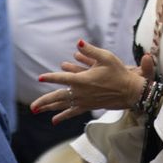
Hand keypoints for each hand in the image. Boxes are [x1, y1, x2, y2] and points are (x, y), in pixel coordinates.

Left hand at [30, 44, 151, 123]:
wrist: (130, 91)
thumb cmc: (119, 72)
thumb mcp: (106, 57)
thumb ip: (90, 50)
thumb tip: (78, 42)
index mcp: (83, 80)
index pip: (62, 79)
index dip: (50, 78)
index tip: (40, 78)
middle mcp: (81, 93)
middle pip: (58, 97)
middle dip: (44, 102)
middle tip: (32, 107)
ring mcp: (84, 101)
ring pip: (63, 106)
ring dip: (49, 108)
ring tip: (36, 111)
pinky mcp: (88, 106)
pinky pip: (72, 112)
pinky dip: (63, 116)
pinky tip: (54, 120)